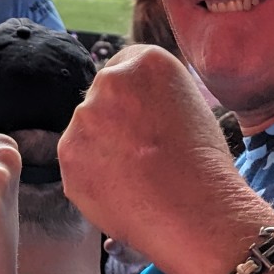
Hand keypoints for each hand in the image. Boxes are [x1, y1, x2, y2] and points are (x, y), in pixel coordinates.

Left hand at [58, 45, 273, 273]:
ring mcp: (83, 118)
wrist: (196, 211)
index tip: (144, 120)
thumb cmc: (205, 164)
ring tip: (134, 176)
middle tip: (141, 153)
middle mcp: (109, 81)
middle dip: (114, 123)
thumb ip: (153, 94)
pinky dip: (92, 177)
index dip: (134, 99)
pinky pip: (76, 163)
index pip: (124, 67)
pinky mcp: (68, 154)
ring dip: (101, 150)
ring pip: (85, 132)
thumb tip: (135, 105)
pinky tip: (121, 190)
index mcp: (145, 62)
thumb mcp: (190, 105)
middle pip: (101, 99)